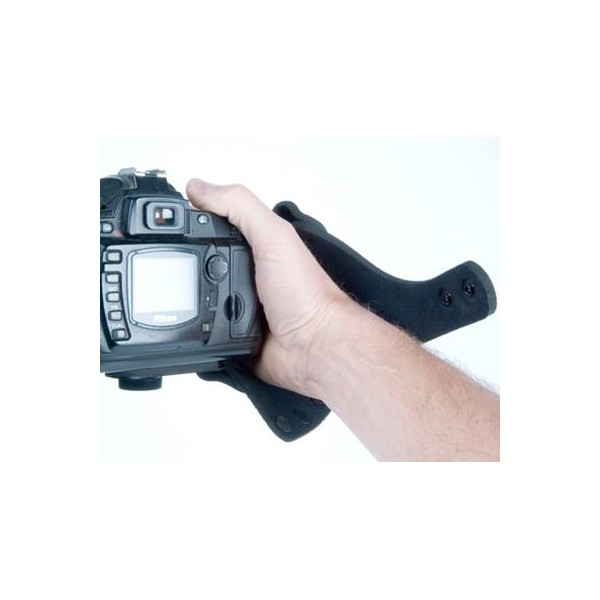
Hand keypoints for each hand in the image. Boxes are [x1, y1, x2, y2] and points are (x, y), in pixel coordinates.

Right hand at [186, 179, 347, 394]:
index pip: (217, 226)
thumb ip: (239, 207)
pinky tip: (198, 328)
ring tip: (195, 302)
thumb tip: (199, 188)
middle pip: (201, 264)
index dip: (195, 221)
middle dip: (187, 269)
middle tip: (178, 270)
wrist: (315, 346)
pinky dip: (198, 331)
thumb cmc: (306, 294)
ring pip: (199, 300)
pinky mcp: (232, 336)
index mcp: (257, 247)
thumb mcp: (273, 237)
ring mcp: (239, 306)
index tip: (171, 221)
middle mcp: (248, 274)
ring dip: (193, 302)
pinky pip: (204, 332)